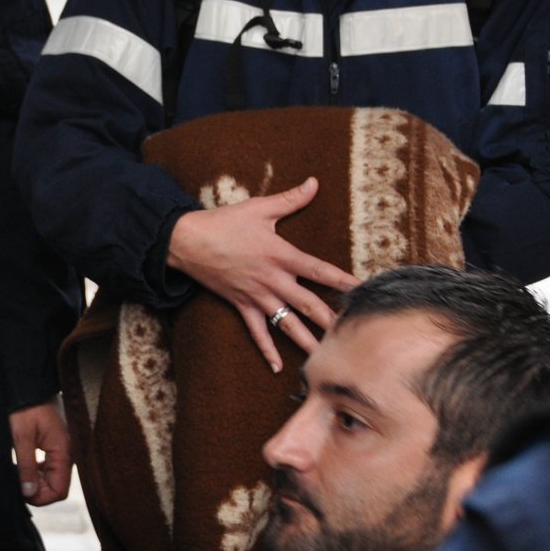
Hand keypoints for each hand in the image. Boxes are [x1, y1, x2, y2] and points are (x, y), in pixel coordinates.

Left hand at [9, 398, 71, 505]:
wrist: (29, 384)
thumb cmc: (25, 407)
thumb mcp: (21, 438)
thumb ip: (27, 468)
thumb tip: (29, 493)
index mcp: (64, 451)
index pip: (59, 490)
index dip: (40, 497)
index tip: (21, 491)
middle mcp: (69, 452)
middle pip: (57, 486)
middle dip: (37, 489)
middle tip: (17, 480)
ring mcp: (65, 448)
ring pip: (54, 477)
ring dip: (37, 480)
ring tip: (20, 471)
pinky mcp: (59, 444)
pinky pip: (53, 466)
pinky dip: (39, 471)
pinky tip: (27, 464)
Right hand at [166, 177, 358, 372]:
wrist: (188, 241)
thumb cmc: (224, 222)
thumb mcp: (259, 208)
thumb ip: (290, 199)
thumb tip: (314, 183)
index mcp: (281, 255)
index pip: (319, 269)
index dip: (342, 279)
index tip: (361, 289)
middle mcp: (272, 280)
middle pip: (307, 304)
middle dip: (330, 320)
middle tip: (350, 334)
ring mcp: (256, 296)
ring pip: (286, 324)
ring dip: (305, 341)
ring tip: (324, 357)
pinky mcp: (241, 305)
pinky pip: (256, 332)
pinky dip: (267, 350)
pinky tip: (279, 367)